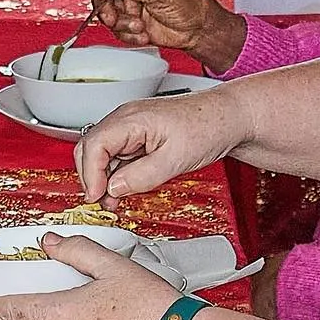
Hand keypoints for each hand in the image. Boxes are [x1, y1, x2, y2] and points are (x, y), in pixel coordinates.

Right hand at [73, 84, 243, 204]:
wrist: (229, 117)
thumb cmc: (209, 127)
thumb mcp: (175, 160)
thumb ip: (140, 176)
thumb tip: (114, 188)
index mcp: (131, 118)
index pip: (93, 146)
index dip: (90, 175)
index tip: (96, 197)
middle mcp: (125, 118)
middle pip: (89, 148)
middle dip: (90, 177)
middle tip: (100, 202)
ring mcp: (131, 125)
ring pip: (101, 153)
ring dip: (103, 177)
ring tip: (114, 200)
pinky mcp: (138, 133)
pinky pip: (116, 154)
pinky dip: (115, 172)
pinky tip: (124, 188)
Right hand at [89, 0, 244, 71]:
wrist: (199, 31)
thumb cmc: (192, 4)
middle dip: (108, 6)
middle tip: (112, 16)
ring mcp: (134, 4)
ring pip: (109, 12)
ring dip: (120, 23)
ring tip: (137, 26)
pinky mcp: (133, 22)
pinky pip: (118, 29)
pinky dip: (128, 35)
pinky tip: (143, 34)